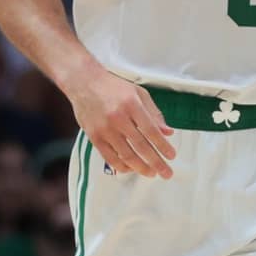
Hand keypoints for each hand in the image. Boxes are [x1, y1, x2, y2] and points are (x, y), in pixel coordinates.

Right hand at [64, 64, 174, 178]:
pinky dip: (121, 166)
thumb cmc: (113, 86)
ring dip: (141, 167)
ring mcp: (105, 128)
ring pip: (126, 155)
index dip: (163, 146)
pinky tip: (131, 169)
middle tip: (166, 173)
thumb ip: (154, 113)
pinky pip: (109, 157)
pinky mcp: (94, 136)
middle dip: (156, 162)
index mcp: (132, 104)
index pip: (151, 130)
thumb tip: (168, 132)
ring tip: (151, 173)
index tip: (172, 156)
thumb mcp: (138, 93)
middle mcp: (118, 117)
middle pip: (141, 146)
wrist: (83, 82)